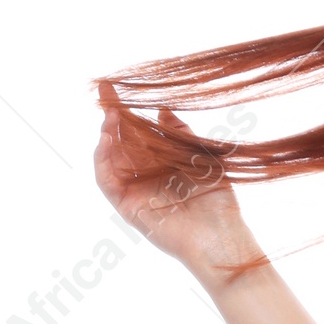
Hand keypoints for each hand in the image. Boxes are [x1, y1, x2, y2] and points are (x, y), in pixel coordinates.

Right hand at [93, 81, 256, 280]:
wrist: (220, 235)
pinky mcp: (127, 207)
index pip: (140, 133)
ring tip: (110, 114)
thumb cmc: (218, 200)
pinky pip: (107, 181)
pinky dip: (103, 160)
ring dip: (107, 134)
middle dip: (112, 115)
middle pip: (122, 141)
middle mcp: (146, 176)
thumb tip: (162, 110)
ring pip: (111, 158)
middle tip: (106, 90)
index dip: (128, 111)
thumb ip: (180, 135)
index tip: (117, 88)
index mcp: (163, 163)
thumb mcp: (201, 157)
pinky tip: (107, 139)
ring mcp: (135, 191)